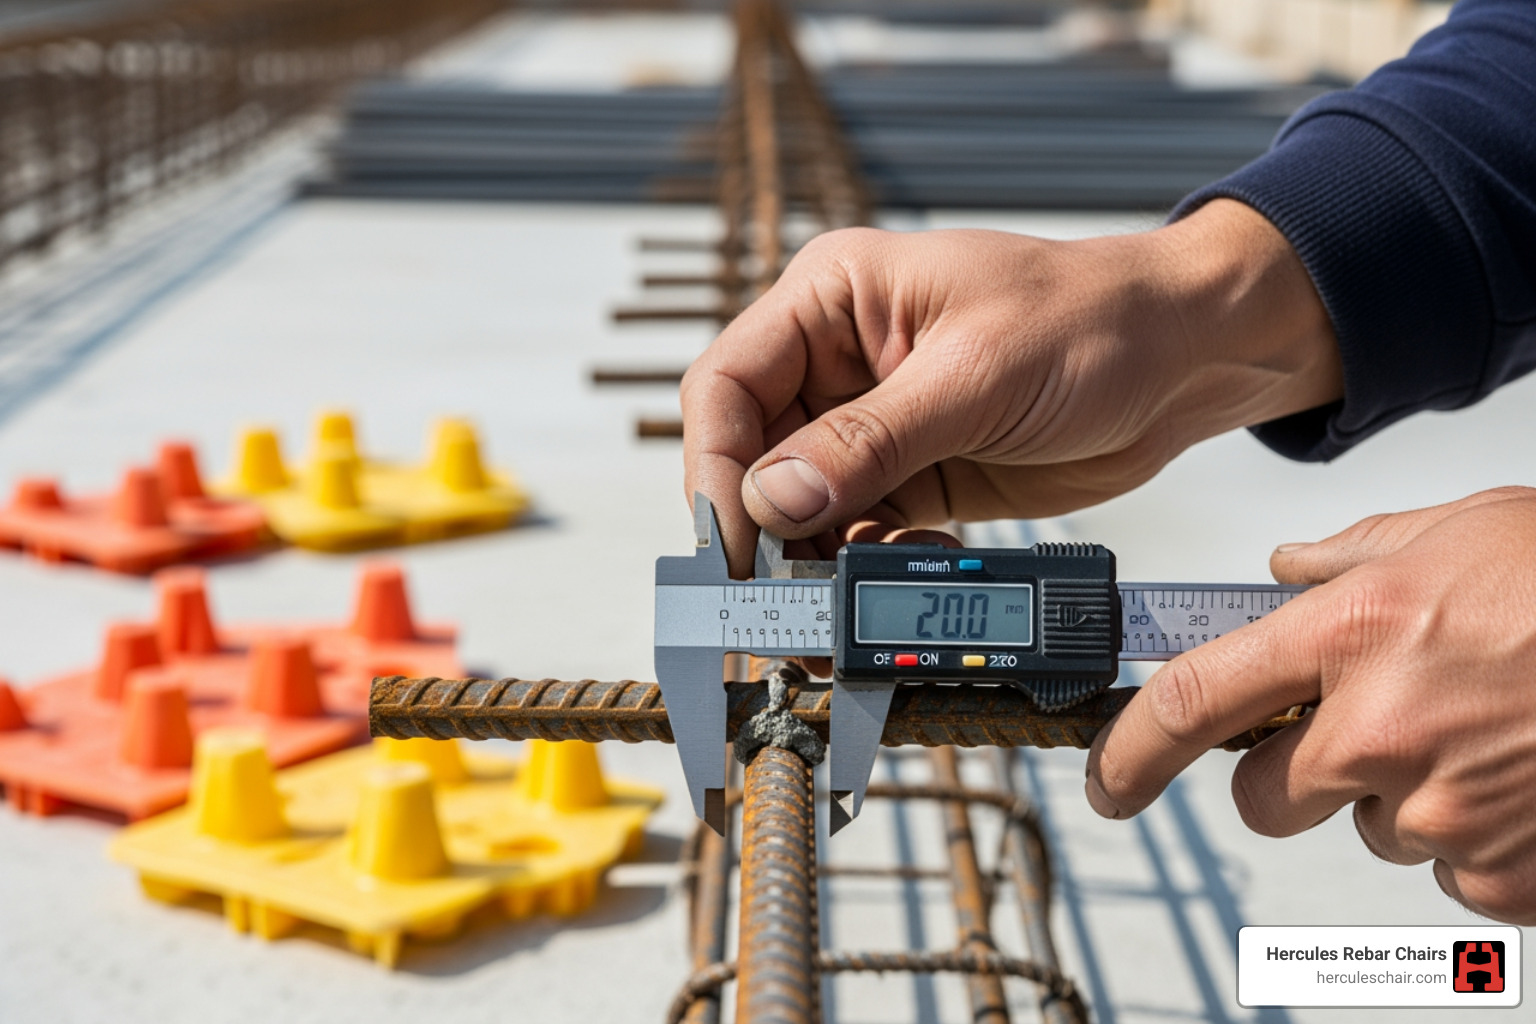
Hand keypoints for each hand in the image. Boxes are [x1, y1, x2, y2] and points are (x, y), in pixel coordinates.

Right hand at [681, 198, 1341, 576]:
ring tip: (853, 605)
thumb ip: (869, 440)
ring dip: (820, 564)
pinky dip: (871, 571)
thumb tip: (770, 501)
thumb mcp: (977, 374)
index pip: (727, 385)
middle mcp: (837, 362)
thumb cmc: (1095, 321)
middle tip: (783, 602)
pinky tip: (912, 574)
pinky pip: (859, 538)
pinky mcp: (912, 478)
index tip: (735, 543)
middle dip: (765, 532)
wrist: (1188, 357)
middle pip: (754, 458)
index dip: (717, 467)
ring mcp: (874, 426)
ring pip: (802, 511)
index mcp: (833, 300)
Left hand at [1086, 486, 1535, 923]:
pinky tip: (1515, 772)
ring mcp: (1442, 811)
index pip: (1194, 702)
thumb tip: (1282, 573)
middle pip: (1264, 798)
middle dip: (1289, 776)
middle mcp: (1379, 731)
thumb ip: (1345, 557)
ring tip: (1478, 730)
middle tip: (1356, 732)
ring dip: (1399, 793)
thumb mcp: (1448, 531)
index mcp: (1350, 635)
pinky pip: (1447, 869)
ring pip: (1368, 829)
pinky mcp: (1502, 875)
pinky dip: (1471, 832)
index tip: (1107, 780)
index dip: (1130, 750)